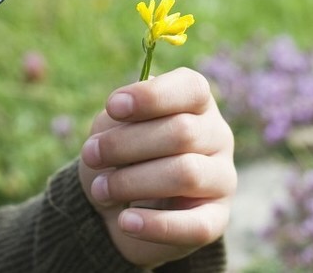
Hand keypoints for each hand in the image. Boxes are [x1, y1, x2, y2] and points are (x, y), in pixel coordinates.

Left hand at [77, 68, 235, 267]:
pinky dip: (156, 224)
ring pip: (186, 174)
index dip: (152, 96)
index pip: (191, 88)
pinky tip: (126, 222)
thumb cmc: (121, 155)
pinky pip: (196, 225)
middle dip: (126, 144)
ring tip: (99, 190)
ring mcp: (222, 178)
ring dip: (132, 182)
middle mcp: (218, 136)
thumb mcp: (113, 129)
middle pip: (182, 132)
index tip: (113, 107)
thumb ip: (120, 119)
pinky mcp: (216, 219)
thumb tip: (123, 113)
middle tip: (90, 155)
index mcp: (197, 103)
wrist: (120, 207)